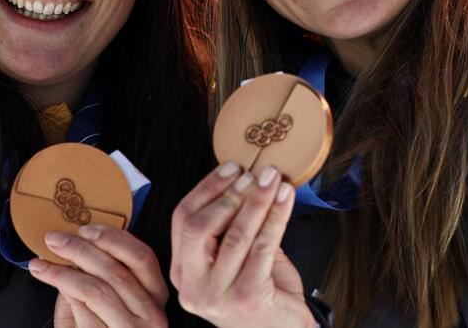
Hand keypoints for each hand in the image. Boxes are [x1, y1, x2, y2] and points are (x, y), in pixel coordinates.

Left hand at [29, 225, 168, 327]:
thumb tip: (75, 246)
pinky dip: (62, 291)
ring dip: (63, 271)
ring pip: (96, 290)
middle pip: (116, 271)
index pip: (143, 257)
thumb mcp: (107, 302)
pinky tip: (47, 278)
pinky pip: (82, 311)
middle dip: (81, 250)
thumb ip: (98, 274)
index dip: (113, 239)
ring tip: (42, 263)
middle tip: (55, 240)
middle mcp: (151, 315)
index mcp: (155, 295)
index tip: (86, 230)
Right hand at [170, 162, 313, 327]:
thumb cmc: (261, 293)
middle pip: (198, 227)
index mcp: (183, 271)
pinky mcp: (246, 299)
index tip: (231, 168)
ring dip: (257, 201)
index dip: (206, 189)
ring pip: (235, 235)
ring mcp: (216, 295)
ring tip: (274, 180)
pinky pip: (262, 248)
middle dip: (229, 194)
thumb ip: (231, 227)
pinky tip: (285, 200)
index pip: (182, 220)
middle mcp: (192, 285)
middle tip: (256, 174)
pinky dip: (276, 218)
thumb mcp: (235, 259)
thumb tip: (246, 179)